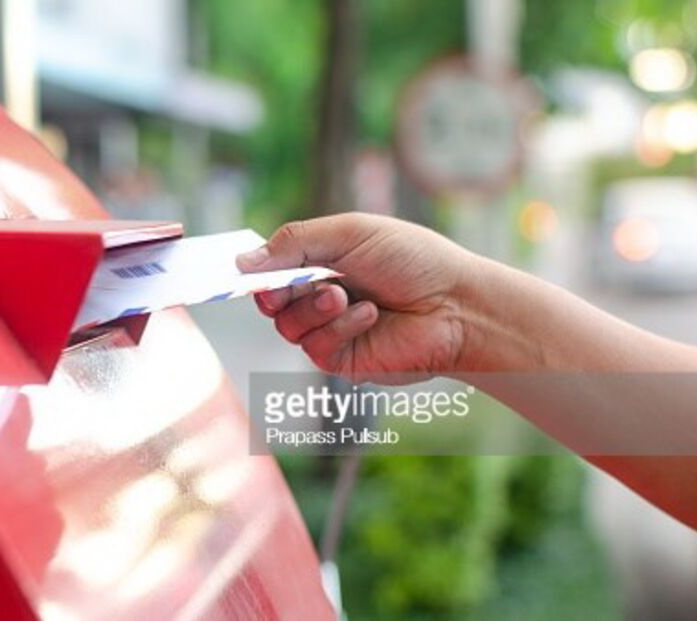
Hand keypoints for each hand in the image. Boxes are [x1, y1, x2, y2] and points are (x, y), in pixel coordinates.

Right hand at [236, 214, 477, 380]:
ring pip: (286, 326)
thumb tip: (242, 262)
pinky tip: (369, 315)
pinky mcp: (342, 359)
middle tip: (291, 283)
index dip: (254, 270)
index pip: (270, 268)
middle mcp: (319, 295)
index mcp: (320, 261)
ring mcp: (329, 329)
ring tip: (343, 295)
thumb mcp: (350, 233)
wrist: (455, 303)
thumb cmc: (412, 259)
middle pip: (268, 300)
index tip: (241, 270)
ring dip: (312, 308)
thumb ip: (295, 243)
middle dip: (275, 291)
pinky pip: (315, 347)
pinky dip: (338, 327)